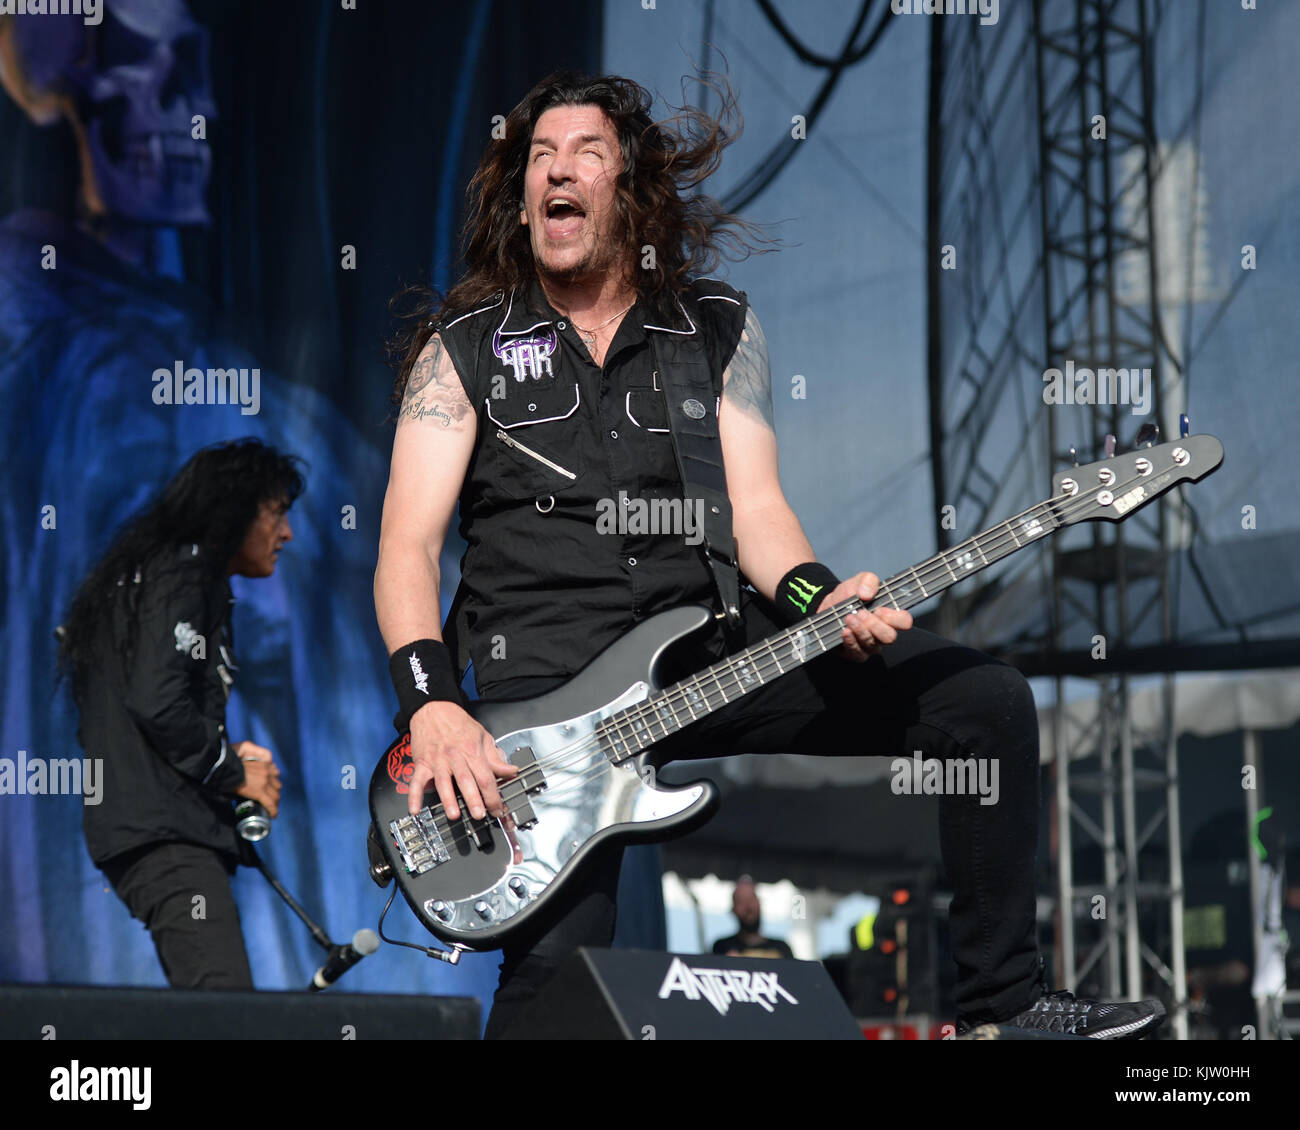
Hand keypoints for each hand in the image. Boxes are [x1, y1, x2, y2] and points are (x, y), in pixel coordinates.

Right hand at [233, 741, 281, 816]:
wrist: (221, 766)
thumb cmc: (228, 756)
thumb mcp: (245, 747)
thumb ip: (256, 751)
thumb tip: (267, 761)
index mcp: (264, 762)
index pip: (274, 773)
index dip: (272, 782)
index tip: (269, 788)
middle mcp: (267, 771)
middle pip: (277, 785)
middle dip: (274, 793)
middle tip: (270, 800)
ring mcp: (264, 782)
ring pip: (275, 794)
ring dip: (274, 801)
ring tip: (271, 808)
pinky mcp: (259, 791)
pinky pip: (270, 803)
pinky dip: (273, 810)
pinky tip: (273, 815)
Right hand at [407, 701, 517, 819]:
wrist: (433, 709)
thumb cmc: (458, 723)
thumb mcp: (483, 736)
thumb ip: (496, 757)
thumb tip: (511, 771)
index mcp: (472, 751)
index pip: (486, 776)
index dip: (493, 795)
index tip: (498, 808)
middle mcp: (455, 756)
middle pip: (466, 781)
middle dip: (474, 799)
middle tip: (479, 815)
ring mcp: (437, 761)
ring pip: (443, 782)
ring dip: (448, 799)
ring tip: (454, 814)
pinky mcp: (422, 763)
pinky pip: (417, 781)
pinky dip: (414, 796)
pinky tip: (415, 809)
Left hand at [816, 571, 912, 662]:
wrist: (828, 606)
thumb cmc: (849, 596)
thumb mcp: (859, 581)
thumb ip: (868, 581)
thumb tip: (867, 593)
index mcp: (889, 616)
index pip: (904, 622)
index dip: (895, 618)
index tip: (880, 609)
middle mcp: (882, 633)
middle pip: (889, 637)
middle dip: (874, 625)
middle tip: (861, 613)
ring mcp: (870, 645)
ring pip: (873, 645)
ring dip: (860, 630)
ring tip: (849, 618)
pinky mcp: (856, 653)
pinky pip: (857, 652)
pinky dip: (851, 640)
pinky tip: (845, 630)